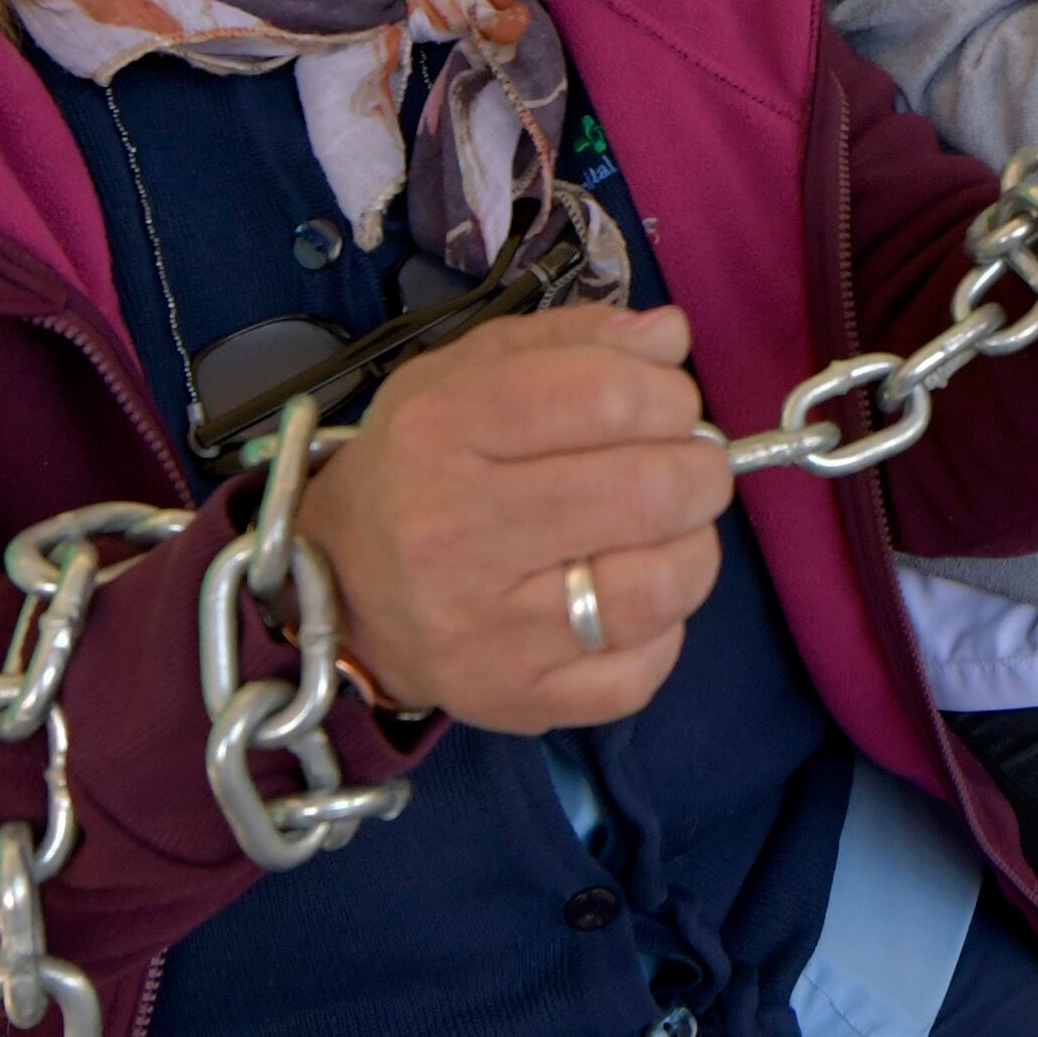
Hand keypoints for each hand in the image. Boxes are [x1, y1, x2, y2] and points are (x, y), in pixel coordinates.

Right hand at [305, 308, 731, 733]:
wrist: (337, 587)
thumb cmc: (423, 466)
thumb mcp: (469, 373)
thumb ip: (574, 341)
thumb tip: (670, 336)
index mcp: (441, 430)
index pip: (604, 397)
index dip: (667, 394)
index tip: (670, 404)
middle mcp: (453, 533)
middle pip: (647, 491)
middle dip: (700, 470)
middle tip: (690, 468)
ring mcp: (486, 630)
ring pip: (659, 586)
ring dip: (694, 548)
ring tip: (669, 532)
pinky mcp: (515, 700)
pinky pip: (642, 670)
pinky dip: (662, 631)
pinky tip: (630, 603)